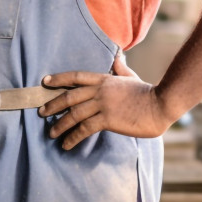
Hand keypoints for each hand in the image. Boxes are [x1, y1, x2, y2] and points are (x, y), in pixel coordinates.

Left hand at [38, 56, 172, 149]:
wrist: (160, 104)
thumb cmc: (147, 92)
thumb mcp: (131, 77)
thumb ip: (121, 69)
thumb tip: (117, 57)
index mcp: (104, 79)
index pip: (76, 76)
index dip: (59, 78)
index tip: (45, 81)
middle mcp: (100, 90)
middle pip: (69, 96)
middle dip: (53, 104)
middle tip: (41, 112)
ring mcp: (103, 104)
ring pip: (74, 113)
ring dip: (60, 124)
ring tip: (51, 133)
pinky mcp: (108, 119)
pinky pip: (84, 129)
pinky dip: (73, 137)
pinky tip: (67, 144)